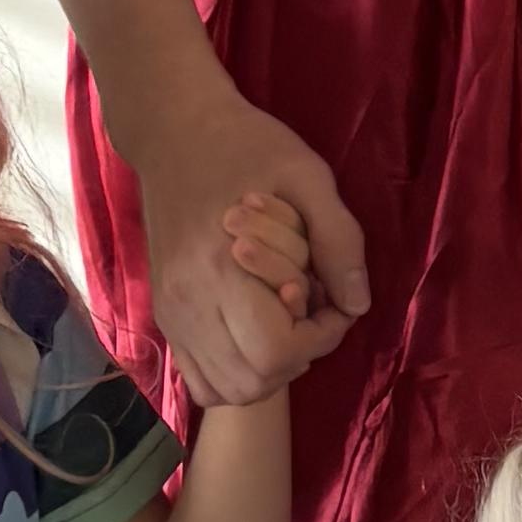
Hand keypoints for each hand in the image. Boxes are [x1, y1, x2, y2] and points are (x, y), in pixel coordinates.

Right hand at [134, 99, 367, 412]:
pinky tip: (254, 331)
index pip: (276, 351)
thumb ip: (339, 241)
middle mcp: (188, 303)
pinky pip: (198, 377)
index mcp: (222, 268)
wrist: (175, 131)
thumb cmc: (247, 147)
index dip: (320, 338)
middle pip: (252, 382)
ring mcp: (170, 313)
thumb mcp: (309, 177)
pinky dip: (234, 371)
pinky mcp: (164, 314)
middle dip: (297, 357)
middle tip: (312, 311)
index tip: (332, 301)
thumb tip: (357, 305)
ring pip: (224, 390)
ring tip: (284, 322)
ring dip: (267, 371)